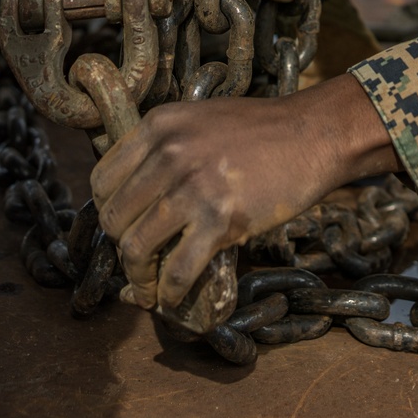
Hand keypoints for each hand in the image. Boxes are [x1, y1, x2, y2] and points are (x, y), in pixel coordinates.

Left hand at [90, 75, 398, 308]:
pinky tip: (174, 297)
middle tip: (137, 261)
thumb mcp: (201, 120)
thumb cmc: (262, 130)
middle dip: (120, 247)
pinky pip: (178, 269)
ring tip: (147, 287)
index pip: (103, 179)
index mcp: (160, 125)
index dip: (107, 211)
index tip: (121, 227)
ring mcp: (194, 186)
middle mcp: (170, 153)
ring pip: (136, 246)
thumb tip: (136, 193)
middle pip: (114, 216)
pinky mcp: (222, 219)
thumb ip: (167, 146)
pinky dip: (170, 292)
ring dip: (138, 276)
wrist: (314, 135)